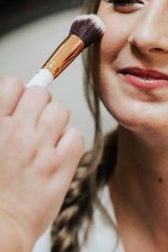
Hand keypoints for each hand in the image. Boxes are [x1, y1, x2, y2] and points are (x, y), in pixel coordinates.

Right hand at [0, 75, 83, 251]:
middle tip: (33, 125)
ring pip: (60, 111)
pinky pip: (76, 136)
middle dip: (38, 106)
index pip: (12, 84)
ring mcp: (41, 149)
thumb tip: (8, 109)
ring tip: (46, 141)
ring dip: (55, 123)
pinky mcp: (61, 167)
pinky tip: (58, 156)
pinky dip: (69, 144)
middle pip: (40, 94)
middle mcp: (17, 132)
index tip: (17, 106)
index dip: (17, 93)